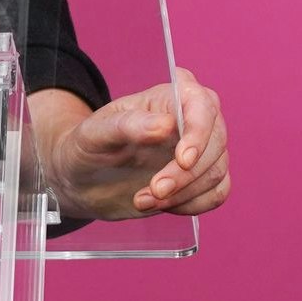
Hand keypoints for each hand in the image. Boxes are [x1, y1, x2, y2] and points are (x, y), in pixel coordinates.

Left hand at [31, 70, 229, 221]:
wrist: (83, 180)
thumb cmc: (88, 147)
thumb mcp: (95, 133)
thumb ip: (128, 125)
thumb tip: (166, 125)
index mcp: (170, 95)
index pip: (202, 104)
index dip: (199, 132)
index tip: (183, 160)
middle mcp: (192, 118)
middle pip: (215, 143)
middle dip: (185, 174)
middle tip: (153, 191)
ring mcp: (201, 149)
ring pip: (216, 171)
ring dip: (183, 193)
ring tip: (143, 200)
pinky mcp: (202, 178)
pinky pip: (218, 193)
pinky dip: (193, 204)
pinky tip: (163, 205)